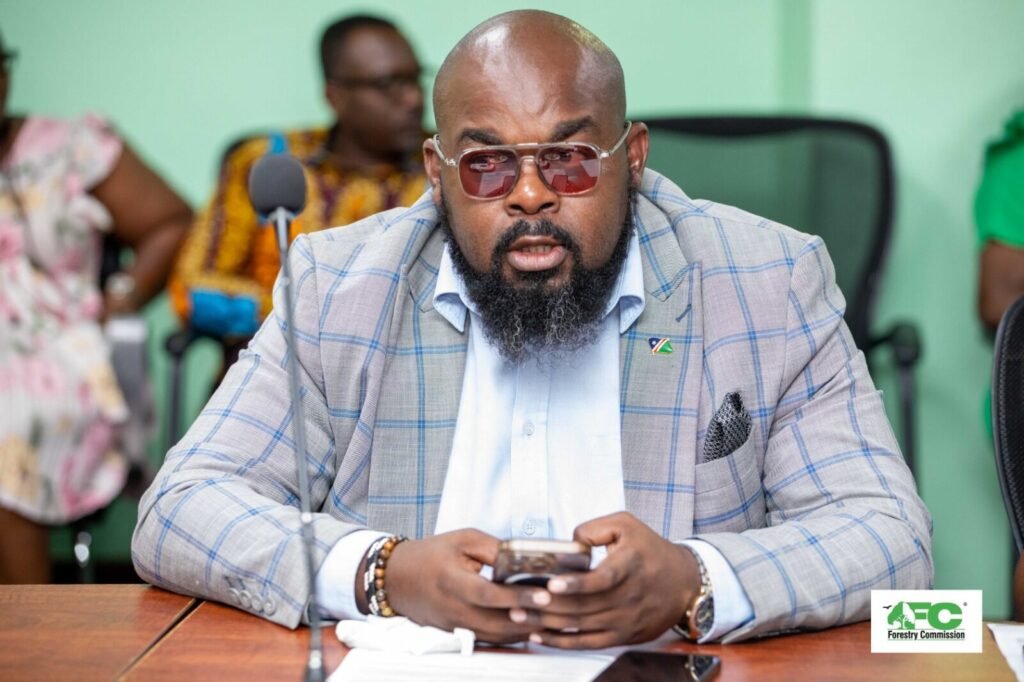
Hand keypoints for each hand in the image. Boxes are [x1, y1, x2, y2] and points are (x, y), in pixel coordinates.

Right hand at [378, 529, 553, 642]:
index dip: (518, 597)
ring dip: (524, 630)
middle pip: (497, 623)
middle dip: (530, 619)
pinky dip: (511, 635)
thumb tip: (526, 558)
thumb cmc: (431, 554)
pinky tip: (529, 626)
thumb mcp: (463, 540)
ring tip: (551, 620)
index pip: (489, 594)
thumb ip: (495, 549)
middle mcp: (453, 608)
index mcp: (452, 581)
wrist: (397, 578)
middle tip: (558, 612)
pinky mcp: (457, 634)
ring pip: (496, 636)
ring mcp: (455, 625)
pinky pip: (489, 639)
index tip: (544, 595)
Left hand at [511, 511, 699, 648]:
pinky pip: (588, 644)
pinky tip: (540, 636)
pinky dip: (562, 643)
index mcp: (629, 566)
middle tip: (519, 600)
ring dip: (547, 624)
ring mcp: (625, 620)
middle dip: (547, 606)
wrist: (684, 582)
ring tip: (519, 615)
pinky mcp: (622, 636)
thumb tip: (568, 544)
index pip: (602, 580)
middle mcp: (628, 597)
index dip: (576, 584)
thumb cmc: (650, 550)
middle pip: (583, 607)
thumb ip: (594, 528)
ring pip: (581, 627)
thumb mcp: (626, 525)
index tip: (553, 585)